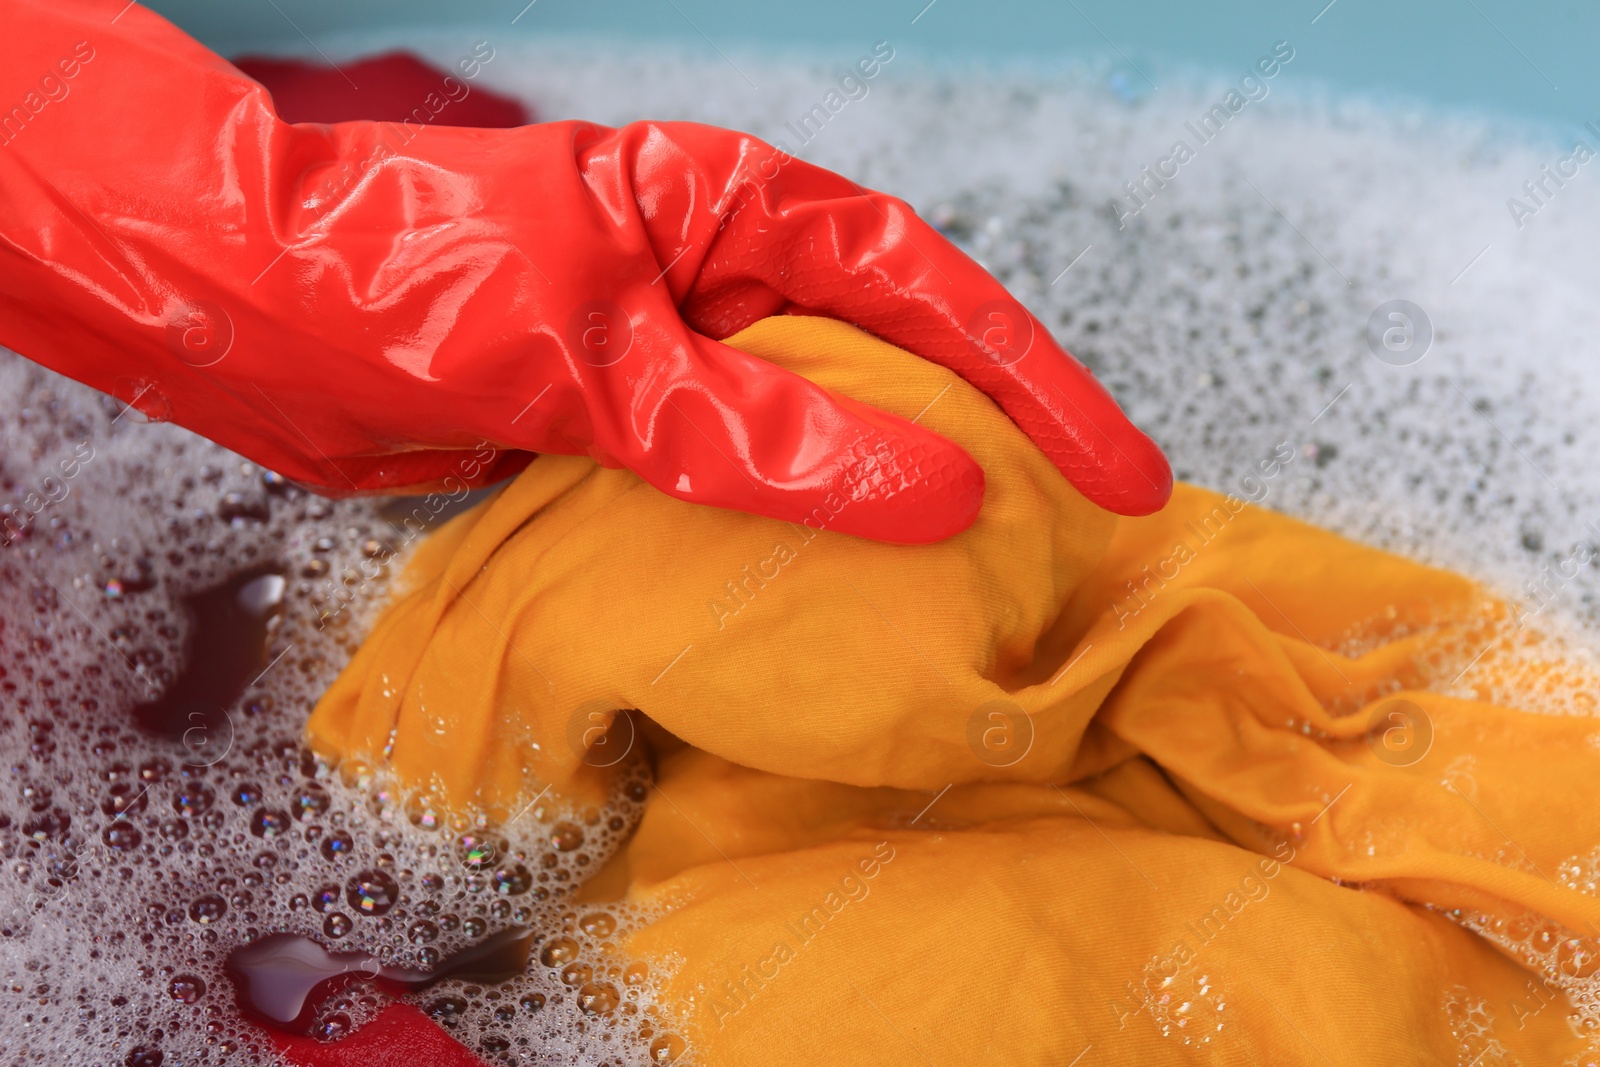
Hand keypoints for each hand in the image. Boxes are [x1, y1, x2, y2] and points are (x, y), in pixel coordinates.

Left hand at [0, 0, 1169, 543]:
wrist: (243, 310)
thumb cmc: (402, 280)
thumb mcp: (596, 358)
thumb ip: (762, 432)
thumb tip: (939, 488)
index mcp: (736, 210)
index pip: (926, 292)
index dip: (1036, 384)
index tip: (1123, 473)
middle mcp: (723, 275)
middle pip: (892, 363)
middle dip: (985, 446)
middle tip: (1076, 544)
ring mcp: (678, 351)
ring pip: (817, 435)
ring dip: (885, 504)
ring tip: (977, 588)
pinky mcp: (628, 425)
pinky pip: (738, 485)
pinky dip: (785, 539)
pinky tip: (826, 598)